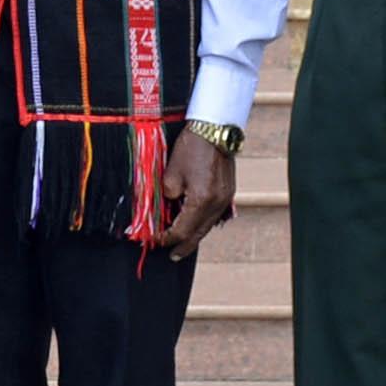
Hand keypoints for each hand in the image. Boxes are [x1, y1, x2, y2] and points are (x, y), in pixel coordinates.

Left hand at [156, 130, 236, 259]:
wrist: (216, 129)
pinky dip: (203, 223)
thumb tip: (167, 207)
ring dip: (194, 236)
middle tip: (173, 256)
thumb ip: (168, 194)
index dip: (168, 237)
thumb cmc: (191, 147)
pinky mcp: (228, 192)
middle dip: (184, 246)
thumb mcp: (171, 171)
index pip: (182, 229)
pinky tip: (195, 225)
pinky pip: (215, 215)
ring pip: (208, 225)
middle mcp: (217, 203)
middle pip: (199, 233)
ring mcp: (226, 199)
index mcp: (201, 200)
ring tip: (183, 244)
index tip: (156, 240)